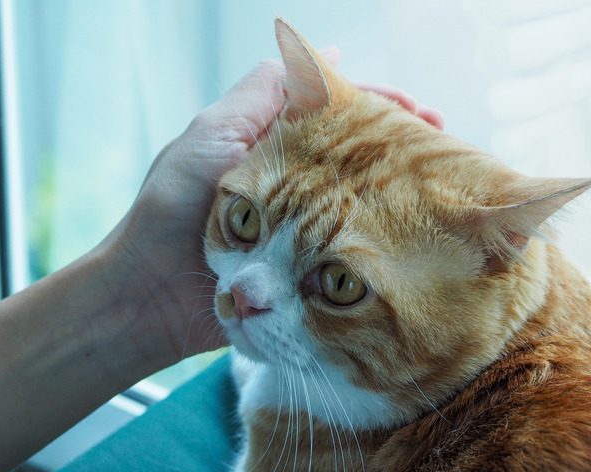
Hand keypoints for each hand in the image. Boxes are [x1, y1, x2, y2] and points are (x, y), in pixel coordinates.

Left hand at [99, 53, 443, 367]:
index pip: (337, 116)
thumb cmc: (171, 209)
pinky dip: (380, 244)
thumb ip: (261, 95)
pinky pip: (348, 253)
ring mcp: (302, 230)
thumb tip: (324, 56)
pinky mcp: (304, 271)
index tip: (418, 113)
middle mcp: (293, 186)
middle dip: (401, 148)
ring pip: (360, 203)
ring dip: (400, 194)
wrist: (147, 297)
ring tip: (439, 188)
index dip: (379, 108)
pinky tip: (410, 238)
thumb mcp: (212, 135)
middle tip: (443, 149)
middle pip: (357, 157)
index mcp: (273, 147)